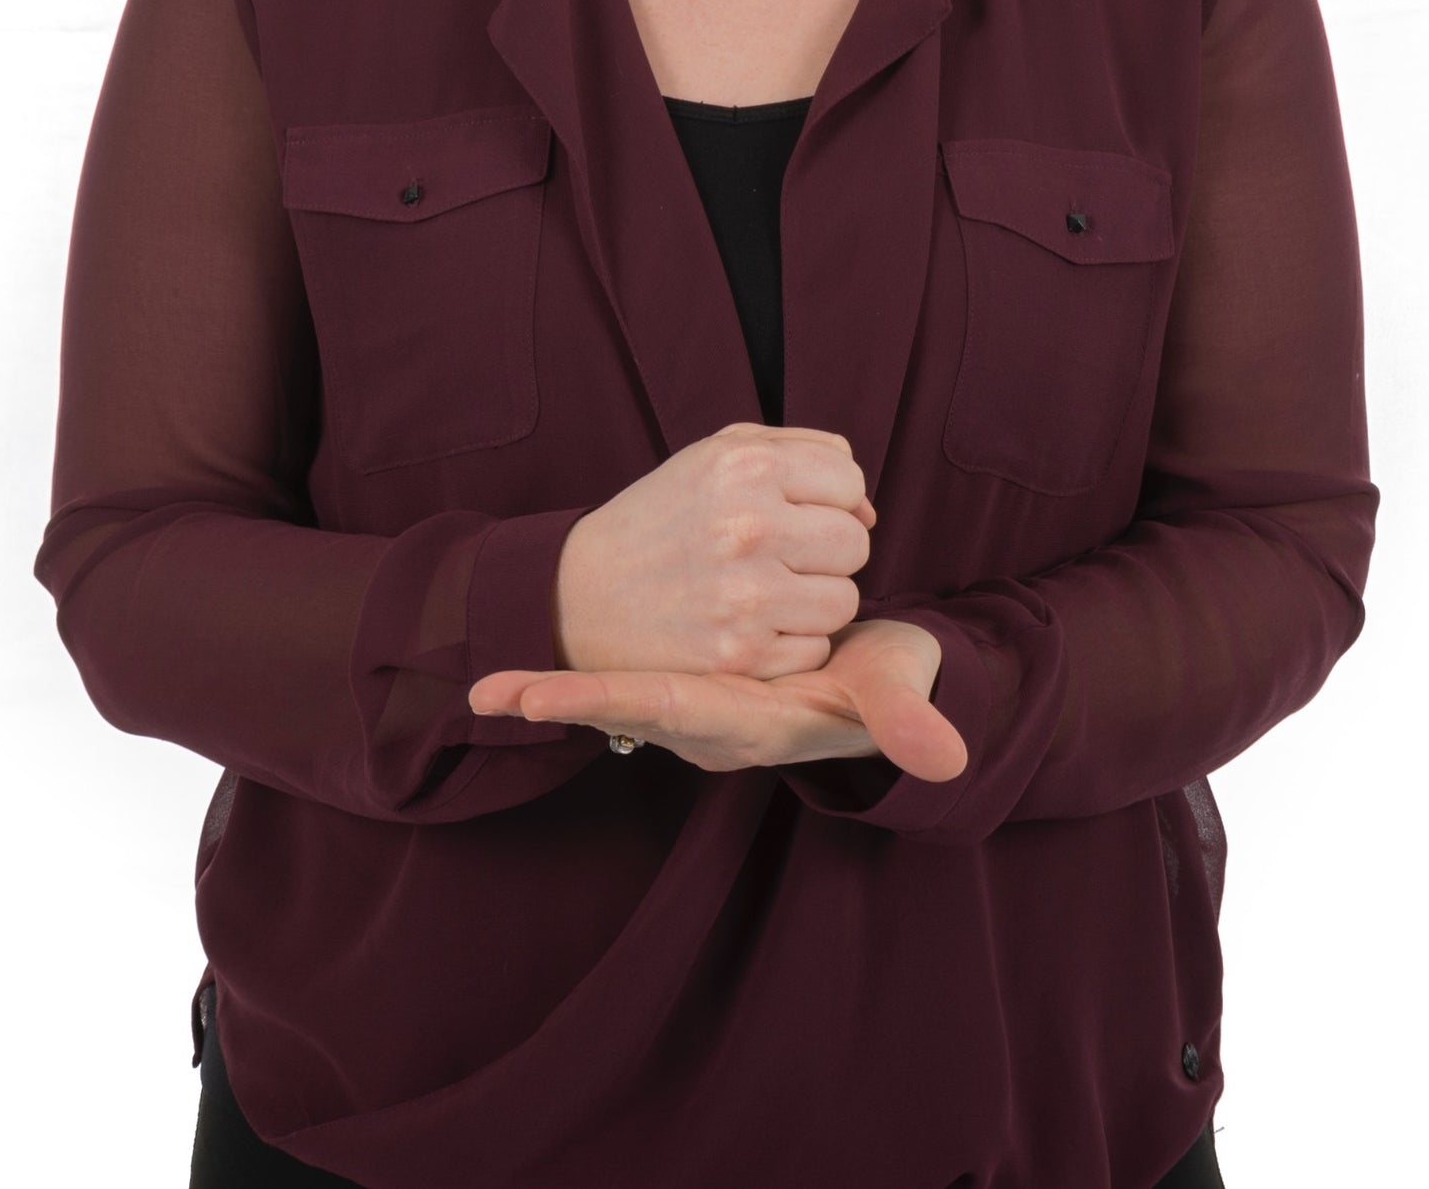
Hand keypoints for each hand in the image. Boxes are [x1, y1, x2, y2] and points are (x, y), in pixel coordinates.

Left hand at [468, 616, 966, 781]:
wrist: (887, 676)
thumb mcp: (899, 692)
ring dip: (563, 691)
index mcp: (751, 722)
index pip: (665, 708)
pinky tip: (542, 669)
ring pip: (623, 696)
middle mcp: (717, 719)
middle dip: (560, 699)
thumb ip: (910, 719)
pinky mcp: (699, 679)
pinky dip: (591, 674)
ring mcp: (703, 703)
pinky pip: (634, 681)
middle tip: (484, 695)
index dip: (601, 700)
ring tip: (487, 691)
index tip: (531, 701)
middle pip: (626, 706)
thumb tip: (944, 760)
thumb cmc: (892, 681)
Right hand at [550, 421, 874, 681]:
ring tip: (763, 593)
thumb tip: (867, 509)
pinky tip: (747, 628)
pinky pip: (814, 649)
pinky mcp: (739, 655)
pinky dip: (789, 644)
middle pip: (854, 543)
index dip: (827, 501)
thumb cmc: (662, 519)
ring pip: (844, 601)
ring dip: (813, 602)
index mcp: (744, 464)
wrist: (578, 596)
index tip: (791, 514)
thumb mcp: (715, 456)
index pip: (849, 480)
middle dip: (825, 552)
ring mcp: (744, 595)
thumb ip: (803, 454)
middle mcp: (748, 525)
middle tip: (777, 558)